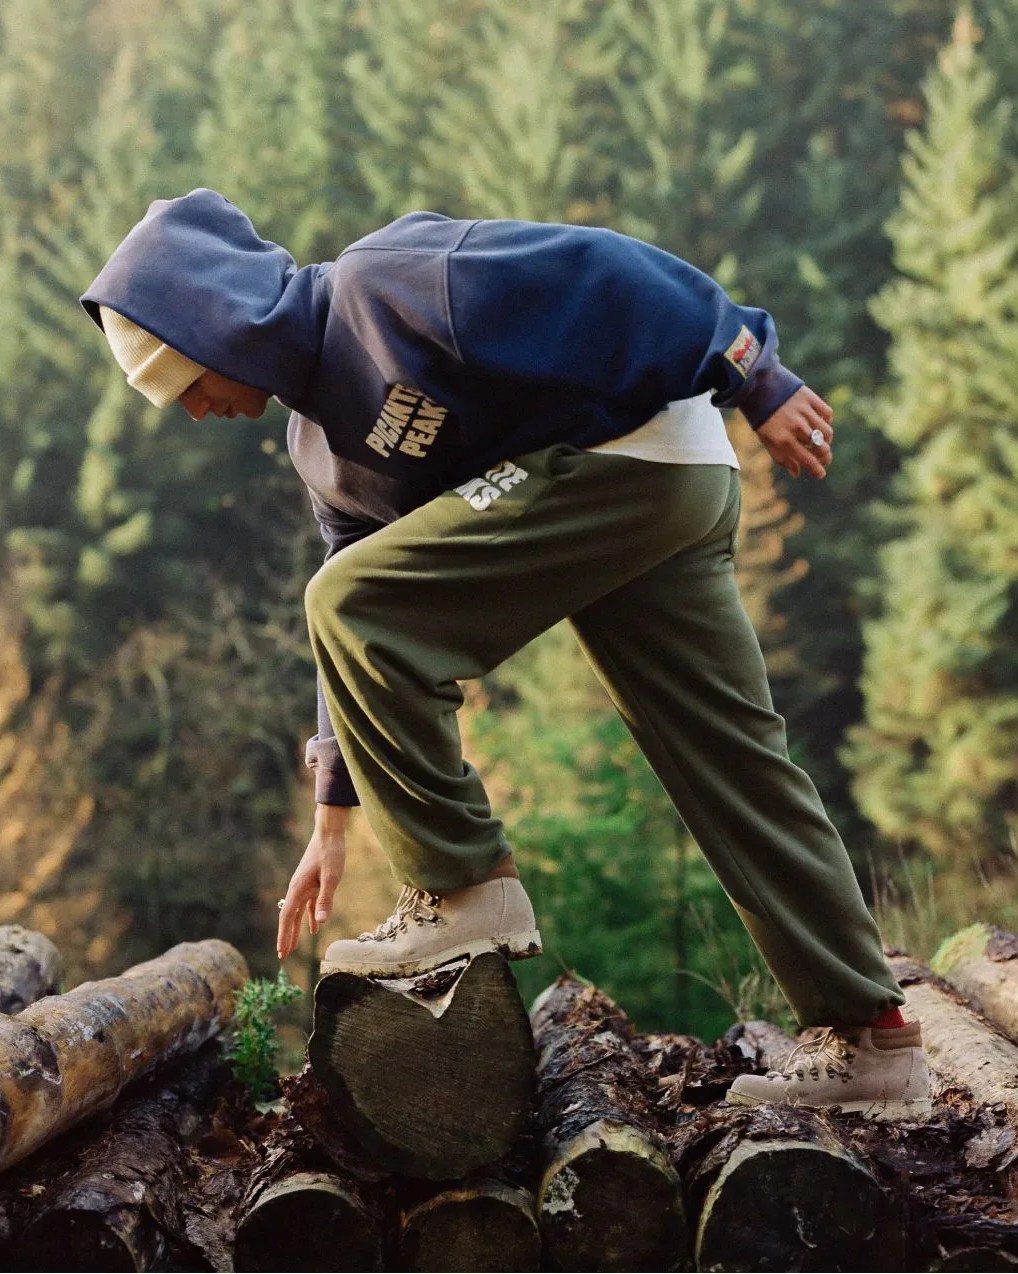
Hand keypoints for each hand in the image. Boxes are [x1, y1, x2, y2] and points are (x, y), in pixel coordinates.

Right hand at [276, 804, 349, 958]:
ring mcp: (304, 886)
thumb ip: (325, 899)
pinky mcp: (312, 883)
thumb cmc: (330, 853)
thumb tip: (320, 923)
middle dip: (285, 936)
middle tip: (282, 956)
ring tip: (293, 947)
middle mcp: (297, 889)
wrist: (328, 833)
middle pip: (288, 917)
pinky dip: (309, 917)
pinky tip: (314, 928)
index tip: (281, 951)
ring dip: (295, 930)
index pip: (287, 917)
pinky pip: (307, 905)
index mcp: (298, 889)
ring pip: (297, 913)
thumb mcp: (331, 877)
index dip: (284, 935)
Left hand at [755, 386, 833, 478]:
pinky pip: (827, 414)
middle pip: (821, 448)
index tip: (821, 474)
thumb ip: (782, 457)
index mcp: (784, 440)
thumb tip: (796, 473)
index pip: (807, 460)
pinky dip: (826, 420)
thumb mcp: (767, 440)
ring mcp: (804, 412)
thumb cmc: (762, 418)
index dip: (817, 470)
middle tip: (825, 459)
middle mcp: (796, 427)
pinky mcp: (810, 398)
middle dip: (825, 457)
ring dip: (827, 440)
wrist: (757, 388)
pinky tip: (820, 423)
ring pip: (827, 432)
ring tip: (821, 441)